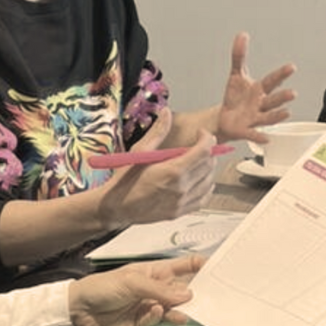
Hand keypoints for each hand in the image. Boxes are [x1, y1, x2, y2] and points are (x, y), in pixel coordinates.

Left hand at [69, 255, 203, 325]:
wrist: (81, 310)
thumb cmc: (104, 286)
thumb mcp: (133, 281)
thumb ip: (160, 289)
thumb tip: (188, 295)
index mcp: (155, 271)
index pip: (183, 266)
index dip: (199, 266)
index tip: (217, 269)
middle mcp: (156, 289)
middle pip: (183, 291)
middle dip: (196, 294)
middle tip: (210, 299)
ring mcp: (150, 306)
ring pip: (173, 310)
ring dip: (179, 312)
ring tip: (186, 315)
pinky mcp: (143, 323)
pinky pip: (158, 323)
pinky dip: (157, 319)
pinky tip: (154, 314)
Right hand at [97, 109, 217, 230]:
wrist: (116, 207)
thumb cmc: (124, 181)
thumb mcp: (140, 151)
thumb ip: (158, 132)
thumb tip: (166, 113)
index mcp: (173, 171)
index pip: (204, 151)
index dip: (207, 138)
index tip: (201, 134)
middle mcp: (181, 188)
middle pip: (209, 165)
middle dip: (208, 151)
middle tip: (198, 145)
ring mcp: (182, 202)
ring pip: (209, 181)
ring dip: (207, 169)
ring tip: (197, 162)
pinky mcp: (180, 211)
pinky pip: (203, 198)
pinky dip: (205, 187)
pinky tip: (198, 180)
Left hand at [215, 32, 295, 141]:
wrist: (224, 119)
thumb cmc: (236, 98)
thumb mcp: (236, 75)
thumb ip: (239, 56)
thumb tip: (242, 35)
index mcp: (259, 91)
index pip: (272, 81)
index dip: (281, 74)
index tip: (291, 67)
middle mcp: (260, 105)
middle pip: (273, 100)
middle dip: (282, 97)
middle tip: (292, 93)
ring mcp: (254, 119)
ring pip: (268, 118)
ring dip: (277, 116)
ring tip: (286, 113)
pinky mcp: (245, 131)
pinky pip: (253, 135)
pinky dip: (259, 137)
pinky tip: (266, 138)